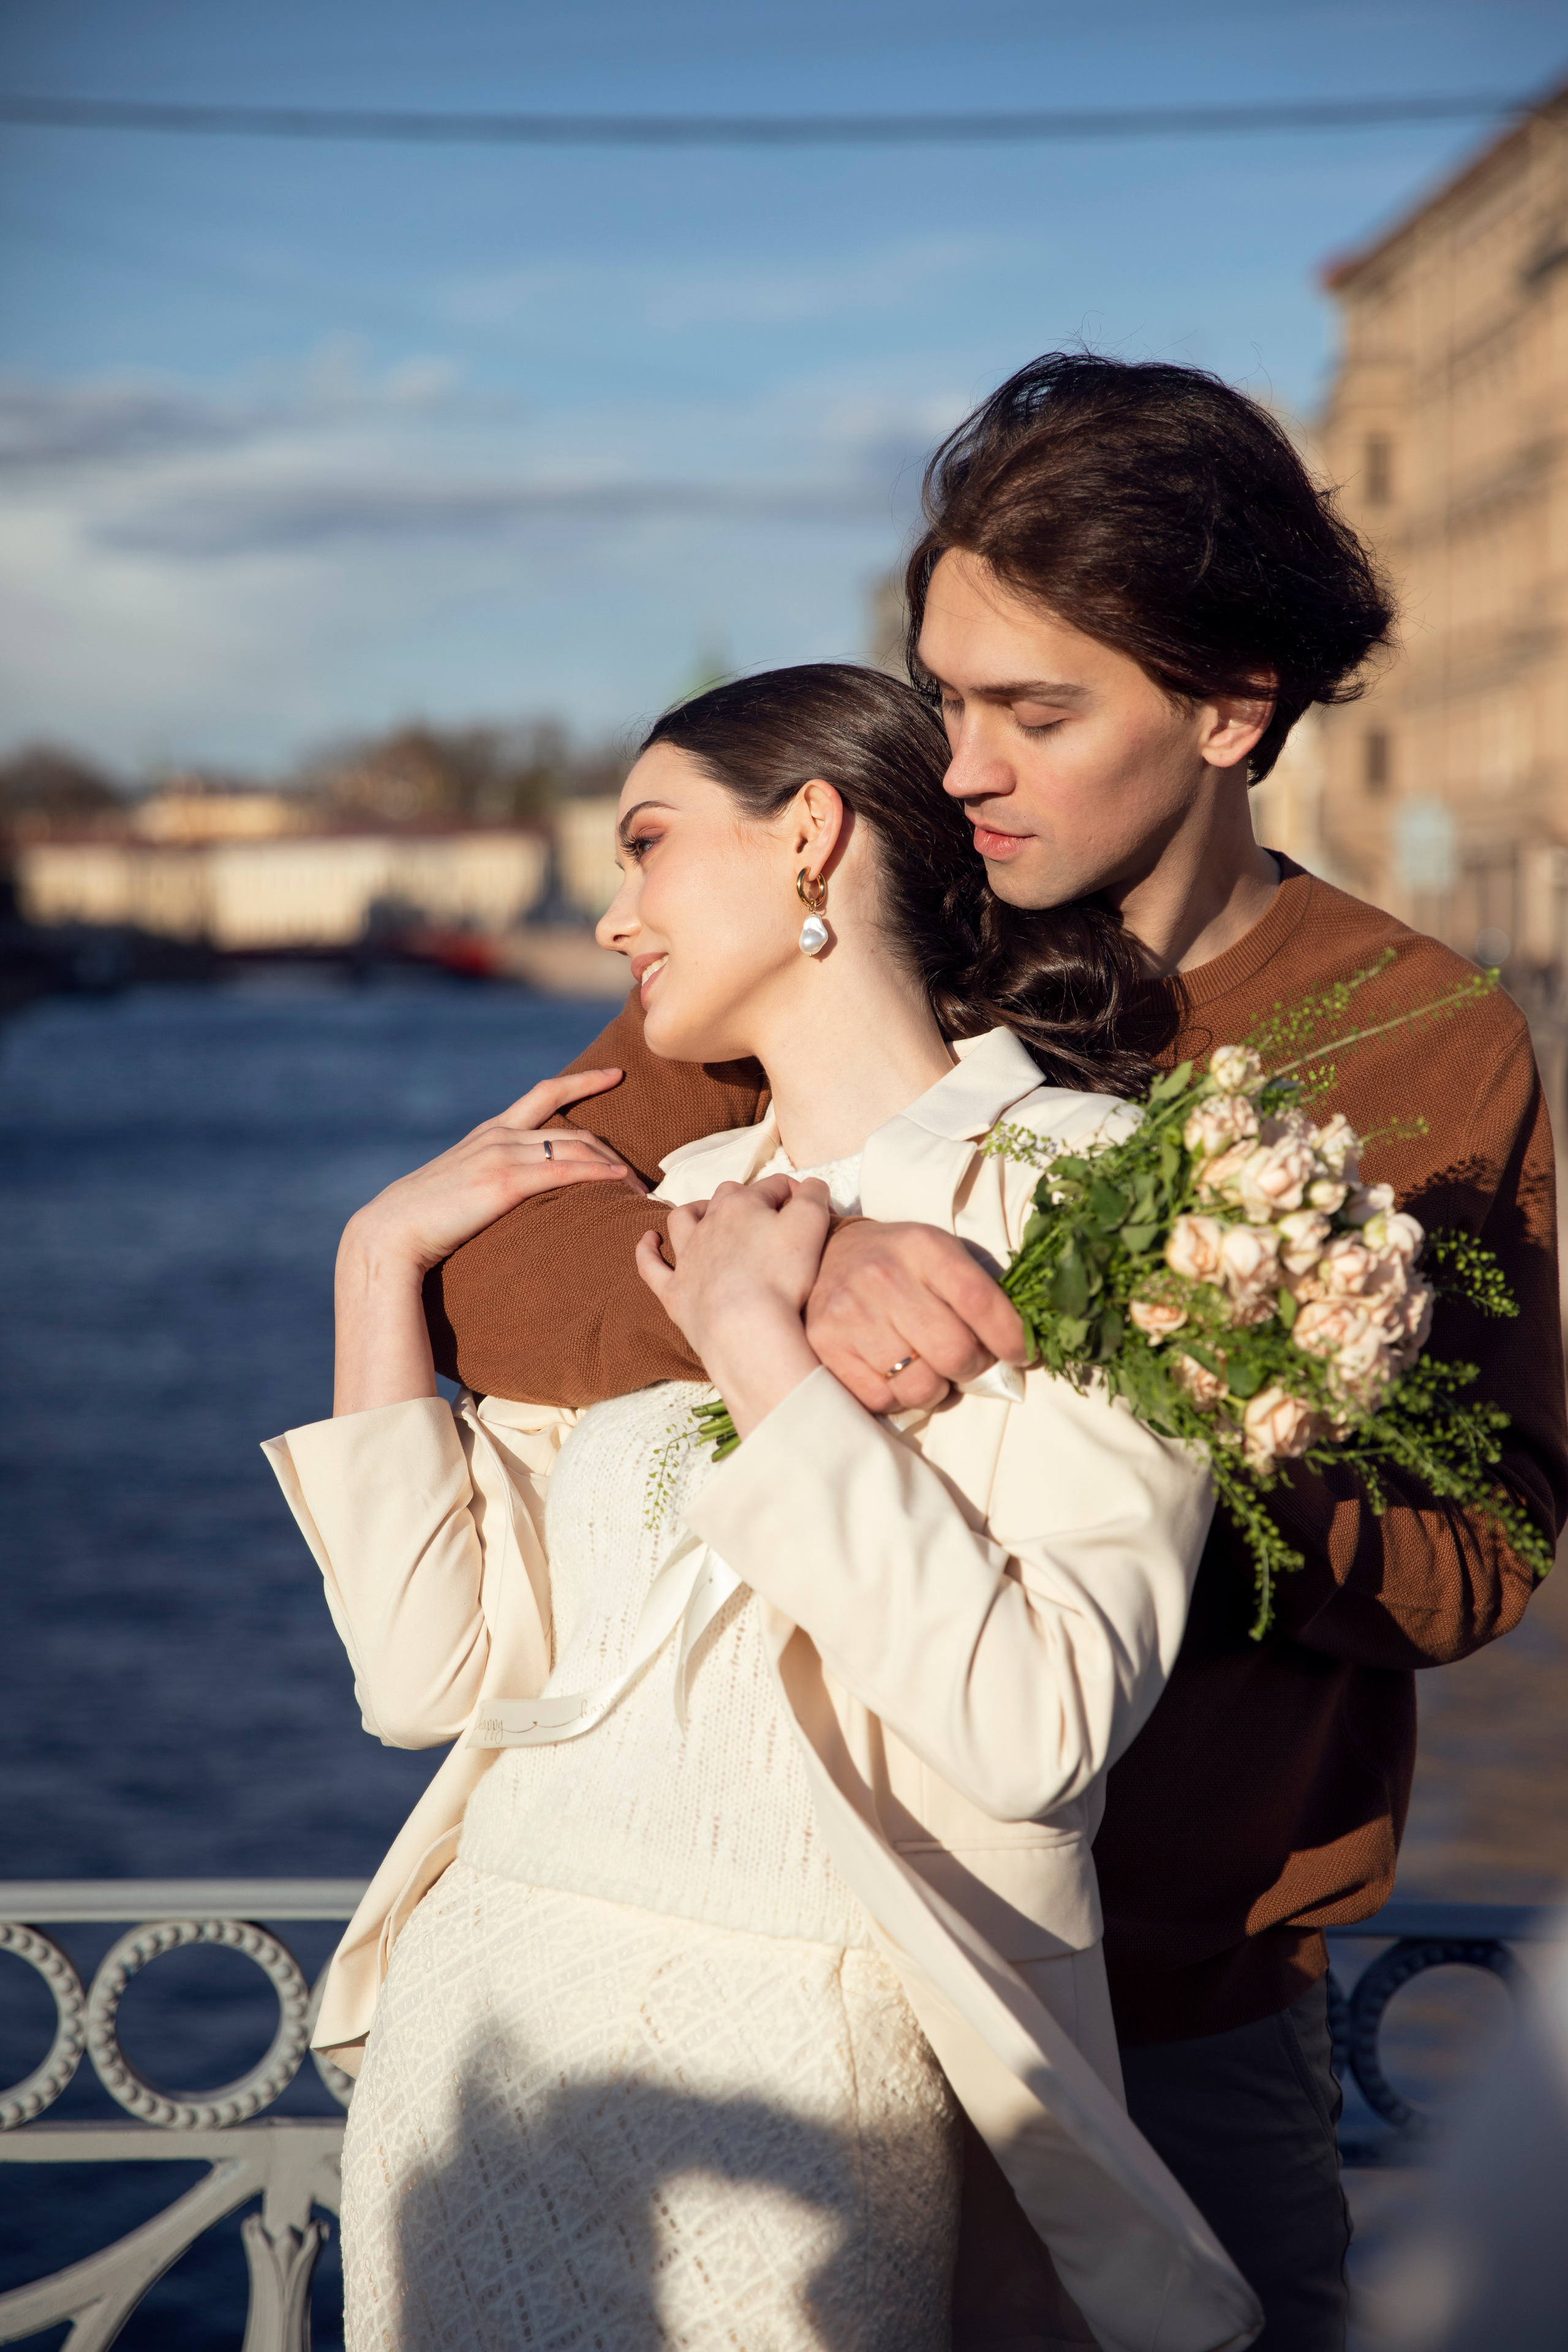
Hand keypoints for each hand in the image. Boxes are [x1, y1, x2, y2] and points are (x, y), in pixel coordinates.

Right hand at [341, 1069, 642, 1279]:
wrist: (391, 1232)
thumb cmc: (425, 1219)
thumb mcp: (460, 1186)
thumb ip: (488, 1177)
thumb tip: (509, 1191)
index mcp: (490, 1133)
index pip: (545, 1092)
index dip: (583, 1080)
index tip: (616, 1074)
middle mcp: (499, 1136)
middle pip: (573, 1127)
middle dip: (613, 1146)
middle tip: (642, 1174)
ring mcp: (501, 1155)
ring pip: (575, 1148)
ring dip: (614, 1167)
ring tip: (638, 1189)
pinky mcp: (503, 1182)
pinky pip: (563, 1171)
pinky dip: (597, 1173)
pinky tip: (619, 1182)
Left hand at [636, 1175, 828, 1434]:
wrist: (745, 1328)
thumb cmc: (781, 1276)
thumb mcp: (811, 1224)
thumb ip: (813, 1195)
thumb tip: (809, 1185)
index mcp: (743, 1205)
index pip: (773, 1186)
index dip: (795, 1193)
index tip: (810, 1210)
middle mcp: (710, 1223)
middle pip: (727, 1196)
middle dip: (746, 1198)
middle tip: (767, 1216)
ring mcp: (688, 1258)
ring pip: (683, 1220)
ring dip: (694, 1212)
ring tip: (704, 1214)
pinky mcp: (674, 1291)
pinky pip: (652, 1266)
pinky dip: (648, 1251)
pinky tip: (650, 1241)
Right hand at [803, 1218, 1027, 1412]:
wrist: (829, 1254)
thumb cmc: (901, 1263)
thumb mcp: (941, 1255)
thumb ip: (979, 1292)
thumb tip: (1020, 1350)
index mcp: (923, 1248)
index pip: (980, 1301)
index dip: (1010, 1338)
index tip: (1021, 1355)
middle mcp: (883, 1276)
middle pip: (954, 1352)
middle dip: (972, 1368)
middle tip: (966, 1362)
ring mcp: (850, 1313)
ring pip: (920, 1386)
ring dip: (936, 1389)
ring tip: (928, 1368)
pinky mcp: (824, 1345)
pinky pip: (883, 1400)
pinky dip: (899, 1398)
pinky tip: (896, 1374)